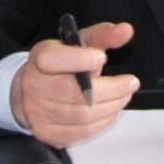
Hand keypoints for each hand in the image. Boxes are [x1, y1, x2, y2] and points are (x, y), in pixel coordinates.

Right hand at [11, 21, 138, 147]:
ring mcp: (38, 112)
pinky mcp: (47, 133)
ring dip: (111, 106)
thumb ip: (102, 36)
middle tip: (130, 83)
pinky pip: (81, 132)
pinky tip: (111, 111)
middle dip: (110, 89)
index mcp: (40, 59)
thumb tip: (126, 30)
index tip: (102, 57)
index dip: (79, 59)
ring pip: (81, 115)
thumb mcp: (79, 44)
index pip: (53, 59)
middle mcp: (34, 86)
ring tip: (124, 96)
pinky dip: (102, 122)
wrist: (33, 91)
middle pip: (73, 92)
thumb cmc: (61, 65)